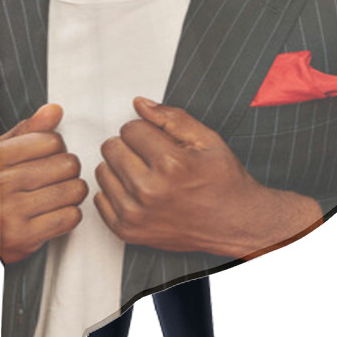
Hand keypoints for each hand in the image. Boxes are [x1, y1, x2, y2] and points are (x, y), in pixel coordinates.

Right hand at [0, 104, 87, 263]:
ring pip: (72, 190)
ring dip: (72, 192)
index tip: (49, 155)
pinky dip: (70, 215)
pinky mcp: (23, 239)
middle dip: (67, 169)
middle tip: (56, 176)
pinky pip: (70, 217)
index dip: (57, 147)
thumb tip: (55, 110)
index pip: (50, 140)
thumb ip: (26, 131)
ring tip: (59, 193)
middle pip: (65, 164)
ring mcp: (8, 215)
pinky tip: (55, 213)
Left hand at [94, 98, 321, 258]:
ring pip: (103, 171)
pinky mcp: (128, 232)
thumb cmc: (224, 182)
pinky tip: (138, 193)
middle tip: (152, 157)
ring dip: (121, 169)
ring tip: (147, 175)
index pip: (130, 128)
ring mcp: (136, 214)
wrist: (235, 224)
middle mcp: (149, 191)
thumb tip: (139, 103)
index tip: (159, 141)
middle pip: (112, 148)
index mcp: (170, 164)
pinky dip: (116, 192)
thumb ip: (171, 118)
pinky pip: (100, 199)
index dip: (145, 130)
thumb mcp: (207, 140)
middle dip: (130, 146)